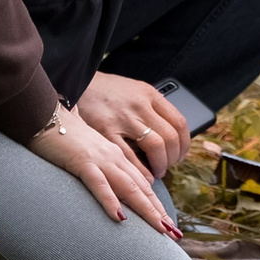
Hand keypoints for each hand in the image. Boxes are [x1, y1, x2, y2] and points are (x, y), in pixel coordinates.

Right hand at [30, 103, 181, 238]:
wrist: (46, 115)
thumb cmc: (64, 137)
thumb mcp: (89, 155)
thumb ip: (102, 170)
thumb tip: (112, 193)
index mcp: (117, 157)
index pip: (143, 185)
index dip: (157, 206)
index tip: (168, 224)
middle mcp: (114, 159)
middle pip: (142, 189)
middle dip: (159, 213)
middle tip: (174, 233)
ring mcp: (99, 160)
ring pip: (128, 187)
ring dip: (146, 209)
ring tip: (159, 228)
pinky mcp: (81, 161)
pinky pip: (98, 183)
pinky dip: (109, 199)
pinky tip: (119, 216)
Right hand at [76, 70, 192, 177]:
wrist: (75, 83)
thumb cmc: (105, 91)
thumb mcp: (134, 91)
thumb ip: (151, 108)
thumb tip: (169, 133)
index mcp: (149, 95)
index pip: (179, 122)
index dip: (184, 144)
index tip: (181, 155)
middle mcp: (140, 105)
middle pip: (171, 136)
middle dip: (173, 158)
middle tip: (168, 167)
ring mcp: (123, 118)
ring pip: (156, 145)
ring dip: (160, 165)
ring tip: (157, 173)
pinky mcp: (104, 130)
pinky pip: (128, 154)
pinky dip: (139, 170)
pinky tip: (143, 176)